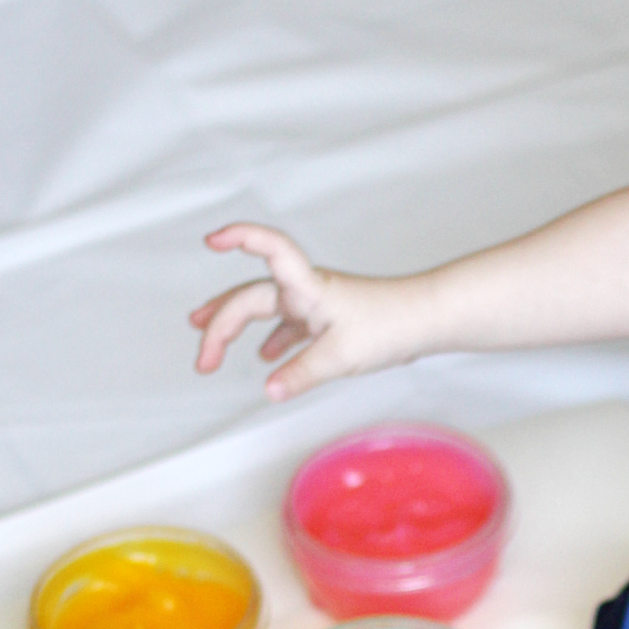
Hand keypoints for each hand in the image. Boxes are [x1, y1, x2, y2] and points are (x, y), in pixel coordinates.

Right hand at [191, 224, 427, 398]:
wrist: (425, 322)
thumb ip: (302, 373)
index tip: (211, 240)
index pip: (270, 250)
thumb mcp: (342, 356)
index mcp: (308, 287)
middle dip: (219, 322)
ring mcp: (315, 305)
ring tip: (210, 345)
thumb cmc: (390, 325)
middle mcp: (306, 291)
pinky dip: (273, 341)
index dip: (240, 238)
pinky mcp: (327, 320)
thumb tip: (269, 389)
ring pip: (265, 311)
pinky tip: (266, 359)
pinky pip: (289, 328)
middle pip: (250, 297)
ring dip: (236, 327)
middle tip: (203, 358)